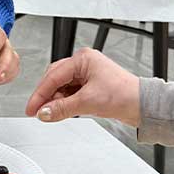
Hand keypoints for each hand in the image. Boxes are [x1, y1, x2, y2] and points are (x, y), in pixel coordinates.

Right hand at [26, 48, 140, 127]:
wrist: (142, 105)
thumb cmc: (124, 95)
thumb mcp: (87, 102)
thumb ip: (62, 108)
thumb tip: (44, 113)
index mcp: (83, 59)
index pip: (53, 76)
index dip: (40, 94)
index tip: (31, 109)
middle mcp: (85, 63)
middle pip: (55, 79)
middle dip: (47, 96)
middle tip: (39, 112)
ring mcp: (88, 74)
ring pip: (62, 87)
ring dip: (56, 100)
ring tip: (53, 113)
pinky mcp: (91, 85)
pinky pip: (71, 93)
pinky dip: (65, 102)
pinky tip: (63, 111)